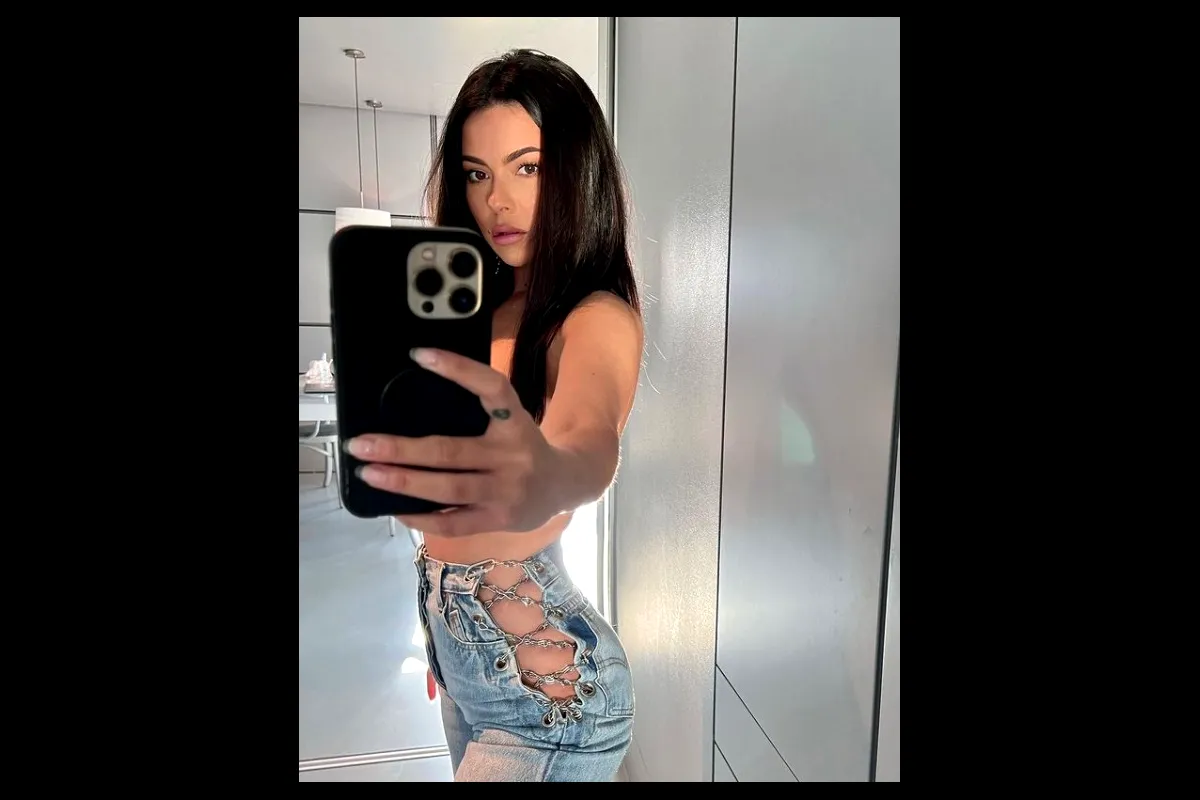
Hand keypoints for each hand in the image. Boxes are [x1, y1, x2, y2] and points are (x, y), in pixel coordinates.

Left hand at [344, 347, 561, 536]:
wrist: (564, 484)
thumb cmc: (523, 446)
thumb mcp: (512, 419)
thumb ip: (481, 409)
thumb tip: (417, 397)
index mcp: (516, 421)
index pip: (491, 388)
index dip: (458, 369)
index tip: (420, 355)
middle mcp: (512, 455)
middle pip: (450, 451)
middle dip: (401, 448)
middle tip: (360, 443)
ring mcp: (506, 491)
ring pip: (448, 488)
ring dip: (403, 482)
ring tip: (370, 473)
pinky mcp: (499, 519)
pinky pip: (455, 522)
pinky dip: (422, 517)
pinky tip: (396, 509)